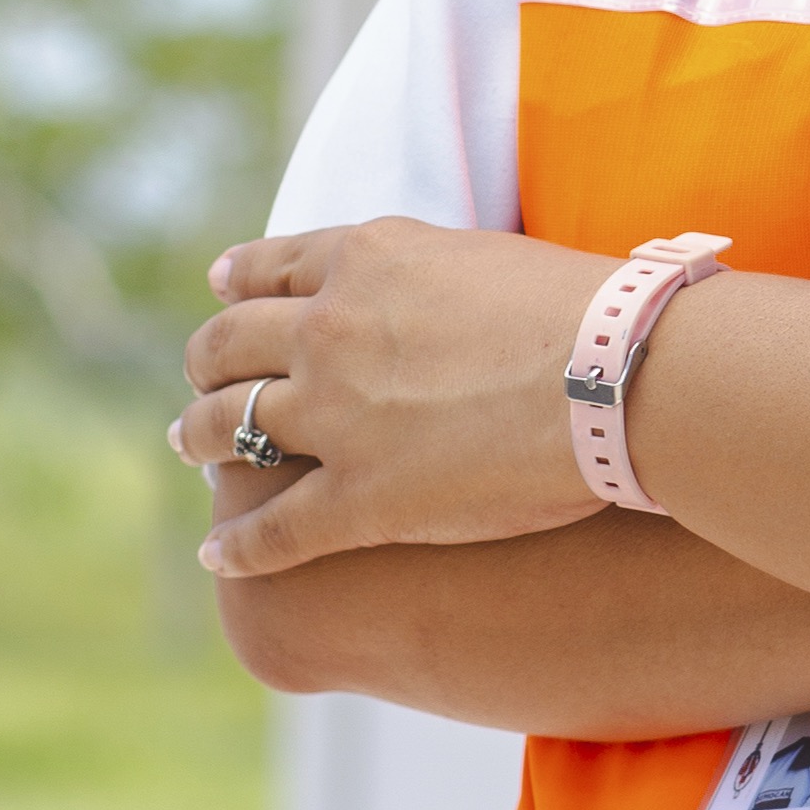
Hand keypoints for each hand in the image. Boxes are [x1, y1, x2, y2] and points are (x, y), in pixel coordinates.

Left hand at [176, 221, 613, 574]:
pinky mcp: (359, 500)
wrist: (620, 374)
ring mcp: (336, 418)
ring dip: (199, 439)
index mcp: (362, 261)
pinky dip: (239, 544)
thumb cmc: (585, 310)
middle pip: (228, 346)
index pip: (268, 270)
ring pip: (232, 429)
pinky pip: (275, 529)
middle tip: (200, 385)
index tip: (222, 293)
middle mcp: (329, 331)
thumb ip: (418, 268)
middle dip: (206, 367)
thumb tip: (402, 280)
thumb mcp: (479, 254)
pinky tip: (218, 554)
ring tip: (190, 450)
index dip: (238, 286)